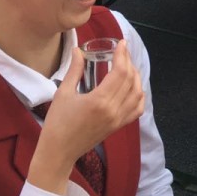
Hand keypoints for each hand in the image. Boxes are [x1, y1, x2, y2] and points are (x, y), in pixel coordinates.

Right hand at [28, 42, 144, 194]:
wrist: (58, 152)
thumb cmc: (57, 123)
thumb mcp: (63, 93)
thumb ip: (75, 70)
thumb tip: (78, 50)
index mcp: (100, 100)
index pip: (120, 72)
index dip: (123, 55)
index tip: (121, 43)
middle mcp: (113, 110)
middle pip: (130, 80)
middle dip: (129, 62)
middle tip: (122, 52)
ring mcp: (118, 120)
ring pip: (137, 93)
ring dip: (136, 77)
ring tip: (127, 66)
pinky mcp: (118, 127)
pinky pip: (137, 110)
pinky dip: (139, 96)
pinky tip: (133, 87)